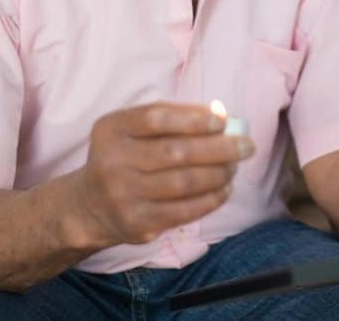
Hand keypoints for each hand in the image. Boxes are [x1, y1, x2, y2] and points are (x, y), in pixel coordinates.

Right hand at [72, 102, 252, 246]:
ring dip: (220, 174)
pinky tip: (225, 189)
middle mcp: (113, 162)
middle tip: (247, 146)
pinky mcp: (137, 223)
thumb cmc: (126, 156)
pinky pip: (184, 211)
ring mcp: (123, 195)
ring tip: (235, 167)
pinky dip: (211, 199)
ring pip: (184, 183)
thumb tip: (222, 116)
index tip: (222, 122)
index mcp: (112, 129)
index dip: (194, 119)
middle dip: (220, 148)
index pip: (156, 118)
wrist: (91, 205)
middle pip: (176, 153)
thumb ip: (173, 117)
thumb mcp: (134, 129)